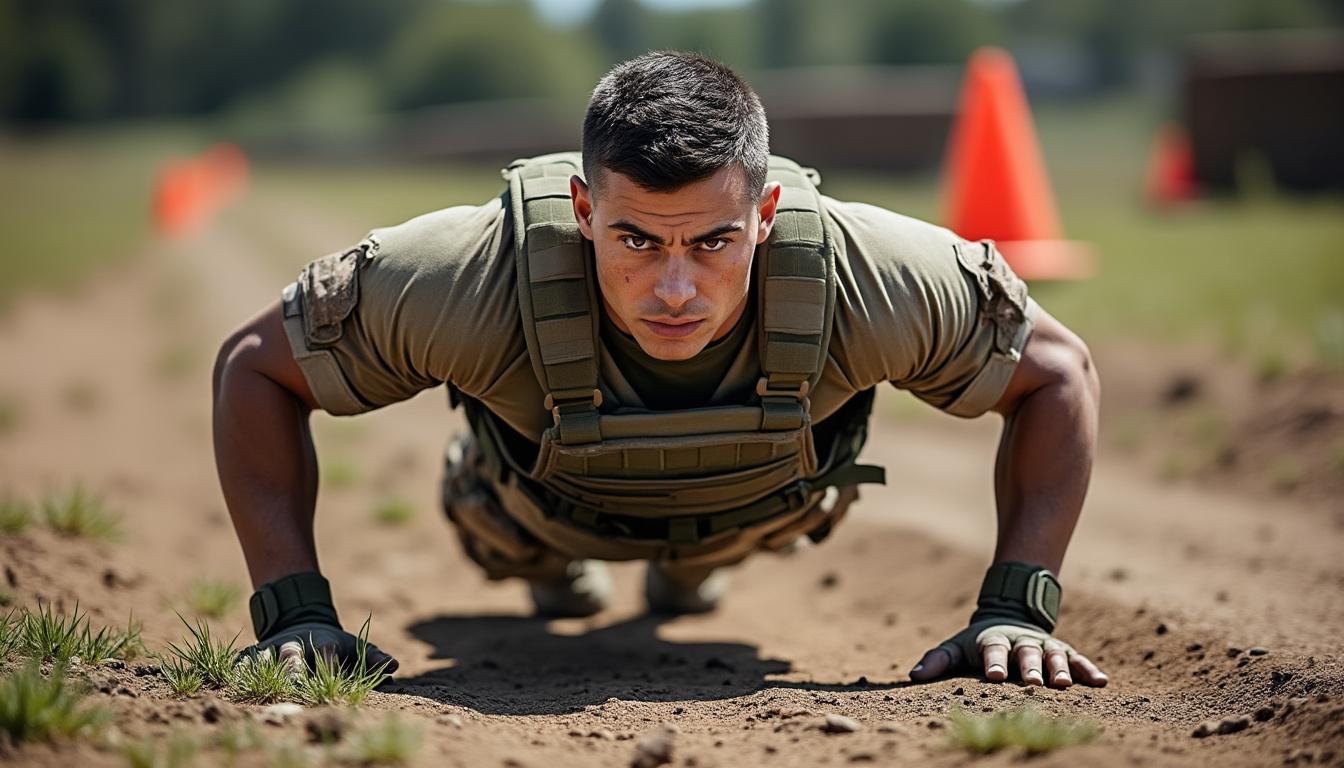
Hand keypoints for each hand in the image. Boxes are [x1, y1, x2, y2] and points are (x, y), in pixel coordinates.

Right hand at [238, 621, 398, 675]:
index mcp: (323, 643)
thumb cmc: (335, 645)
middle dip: (291, 670)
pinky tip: (228, 680)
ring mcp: (273, 648)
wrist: (303, 622)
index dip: (329, 664)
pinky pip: (242, 659)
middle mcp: (296, 644)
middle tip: (292, 686)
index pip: (327, 652)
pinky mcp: (255, 653)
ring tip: (251, 684)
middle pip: (291, 656)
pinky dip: (236, 668)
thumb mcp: (356, 648)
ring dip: (259, 670)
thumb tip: (395, 666)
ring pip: (263, 657)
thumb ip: (375, 658)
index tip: (332, 680)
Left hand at [908, 619, 1106, 687]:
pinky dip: (1089, 670)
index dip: (994, 662)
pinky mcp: (1063, 652)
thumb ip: (937, 660)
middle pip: (1027, 654)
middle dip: (1030, 668)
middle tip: (1034, 683)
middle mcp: (1021, 642)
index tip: (995, 676)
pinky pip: (1078, 660)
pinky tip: (1101, 682)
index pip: (992, 651)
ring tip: (1065, 685)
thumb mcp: (956, 646)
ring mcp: (1044, 646)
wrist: (1009, 617)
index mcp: (993, 641)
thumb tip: (913, 676)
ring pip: (1054, 657)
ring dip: (1061, 670)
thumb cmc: (978, 642)